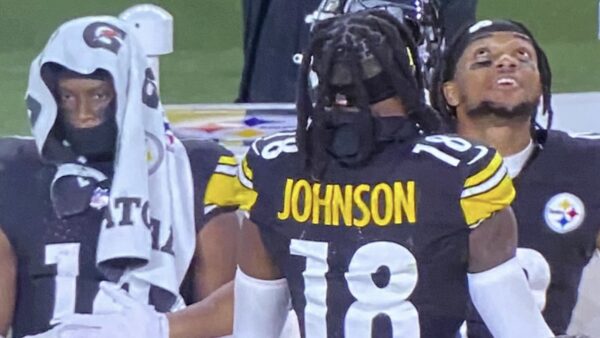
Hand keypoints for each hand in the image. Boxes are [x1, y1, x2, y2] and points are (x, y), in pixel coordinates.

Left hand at [31, 282, 168, 337]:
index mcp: (111, 320)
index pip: (87, 320)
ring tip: (62, 336)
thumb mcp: (134, 304)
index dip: (72, 320)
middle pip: (83, 334)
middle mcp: (107, 333)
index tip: (60, 319)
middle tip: (54, 332)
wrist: (161, 333)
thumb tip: (104, 284)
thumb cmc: (147, 319)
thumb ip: (117, 294)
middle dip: (68, 334)